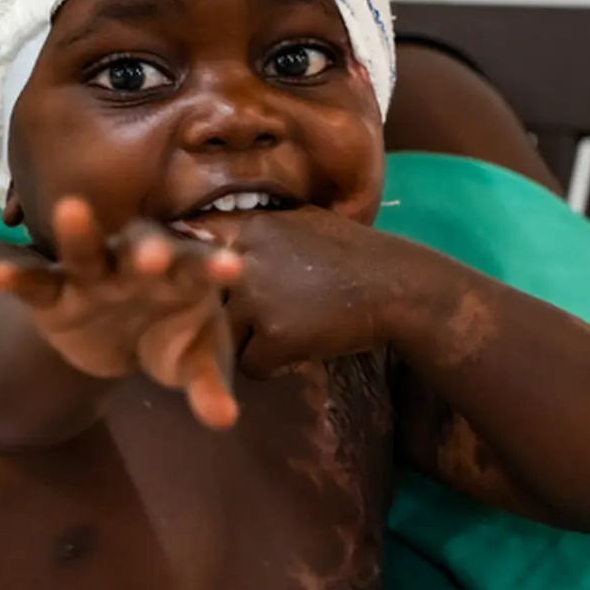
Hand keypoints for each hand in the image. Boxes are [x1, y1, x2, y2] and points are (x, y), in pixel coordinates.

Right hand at [0, 198, 244, 428]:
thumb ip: (207, 385)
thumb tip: (225, 421)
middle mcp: (135, 264)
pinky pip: (37, 283)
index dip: (214, 267)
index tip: (233, 268)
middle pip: (141, 247)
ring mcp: (93, 276)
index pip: (199, 267)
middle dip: (148, 250)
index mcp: (180, 274)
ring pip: (85, 251)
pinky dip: (18, 277)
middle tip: (153, 257)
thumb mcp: (191, 361)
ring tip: (69, 210)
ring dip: (79, 234)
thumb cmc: (168, 337)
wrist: (119, 340)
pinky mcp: (55, 294)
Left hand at [184, 207, 420, 377]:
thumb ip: (259, 232)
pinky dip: (273, 366)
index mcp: (249, 227)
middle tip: (254, 322)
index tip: (198, 286)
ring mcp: (257, 297)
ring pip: (224, 337)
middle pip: (204, 302)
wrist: (397, 286)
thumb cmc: (354, 254)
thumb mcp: (302, 223)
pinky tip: (300, 351)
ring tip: (284, 334)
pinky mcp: (275, 335)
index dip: (194, 272)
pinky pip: (250, 366)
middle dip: (225, 315)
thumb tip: (214, 233)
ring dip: (249, 343)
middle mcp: (243, 258)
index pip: (193, 247)